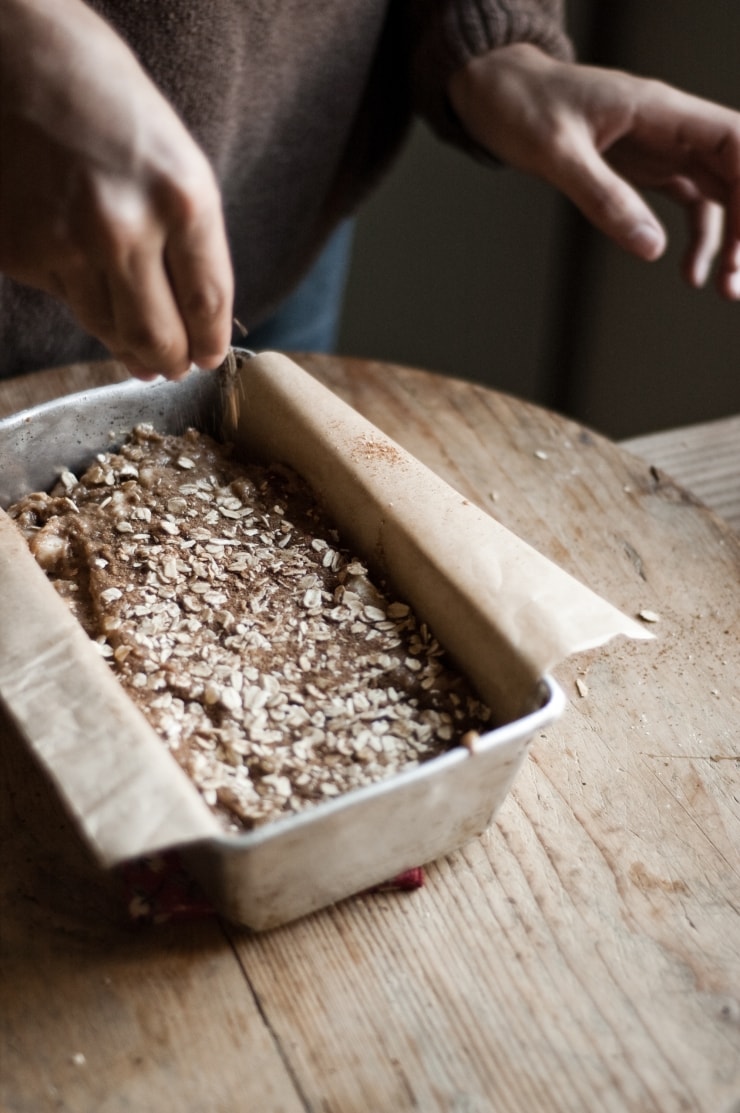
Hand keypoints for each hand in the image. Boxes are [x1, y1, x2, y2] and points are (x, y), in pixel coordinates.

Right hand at [0, 0, 233, 378]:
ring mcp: (67, 244)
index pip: (208, 304)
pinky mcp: (20, 253)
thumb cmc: (104, 97)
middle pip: (159, 336)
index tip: (208, 358)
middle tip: (173, 366)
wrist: (15, 51)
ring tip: (137, 347)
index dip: (210, 343)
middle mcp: (126, 228)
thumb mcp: (174, 158)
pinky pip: (64, 300)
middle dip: (171, 360)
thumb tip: (189, 318)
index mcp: (183, 198)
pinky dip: (80, 299)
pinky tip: (84, 277)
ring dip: (126, 344)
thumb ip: (187, 238)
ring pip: (108, 329)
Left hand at [448, 44, 739, 297]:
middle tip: (736, 280)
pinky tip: (690, 273)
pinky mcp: (646, 169)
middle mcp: (670, 127)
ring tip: (724, 289)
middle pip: (734, 171)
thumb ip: (603, 197)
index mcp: (659, 110)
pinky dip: (699, 239)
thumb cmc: (522, 107)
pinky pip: (690, 203)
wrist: (497, 93)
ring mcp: (662, 148)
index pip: (733, 139)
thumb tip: (650, 248)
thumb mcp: (556, 154)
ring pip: (719, 191)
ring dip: (730, 239)